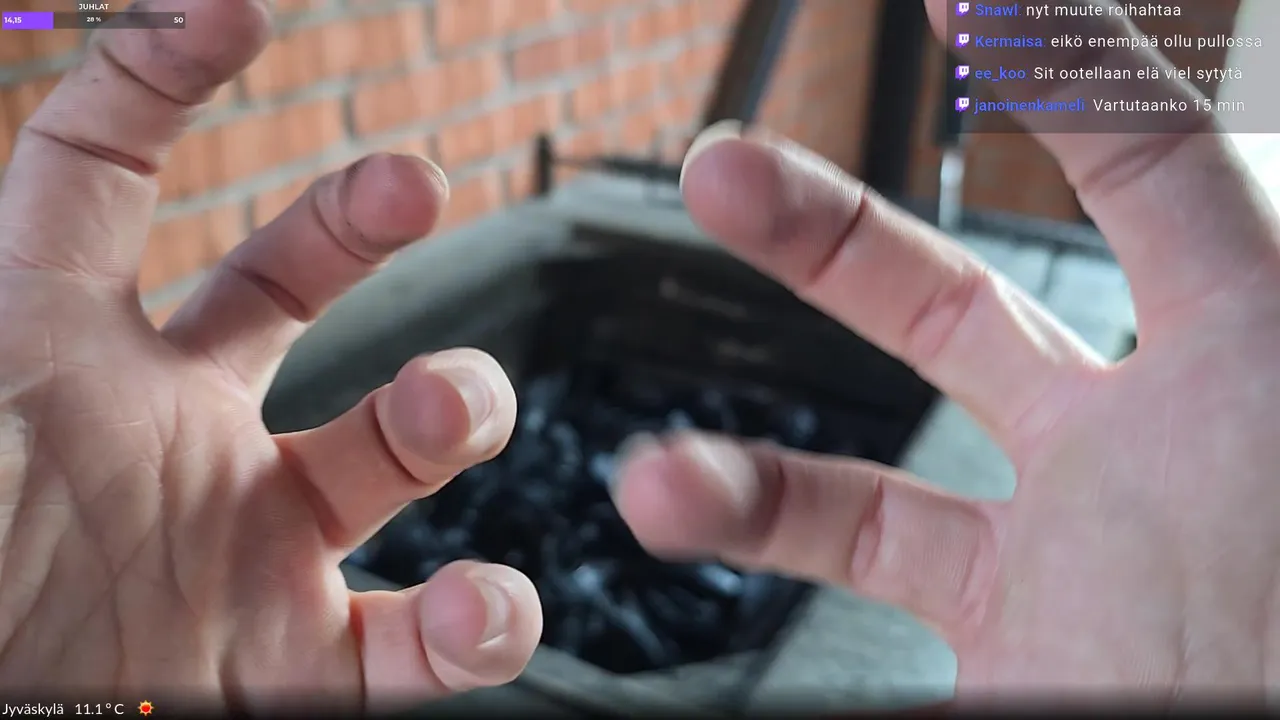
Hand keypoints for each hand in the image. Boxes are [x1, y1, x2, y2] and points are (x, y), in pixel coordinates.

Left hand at [0, 0, 539, 709]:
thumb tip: (4, 165)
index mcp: (50, 364)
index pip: (98, 179)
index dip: (158, 79)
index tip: (236, 13)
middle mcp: (170, 440)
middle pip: (288, 287)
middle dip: (356, 218)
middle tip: (412, 182)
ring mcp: (249, 548)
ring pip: (397, 447)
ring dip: (456, 406)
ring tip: (449, 410)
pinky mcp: (302, 664)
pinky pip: (424, 641)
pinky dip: (481, 622)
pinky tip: (480, 604)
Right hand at [615, 0, 1279, 702]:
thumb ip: (1218, 223)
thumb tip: (1195, 75)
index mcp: (1258, 353)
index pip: (1149, 160)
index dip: (1052, 60)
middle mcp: (1150, 443)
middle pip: (954, 305)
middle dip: (825, 233)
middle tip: (718, 173)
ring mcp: (1075, 545)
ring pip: (876, 479)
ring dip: (745, 475)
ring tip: (659, 483)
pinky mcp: (1026, 638)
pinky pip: (869, 592)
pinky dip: (774, 579)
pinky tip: (708, 551)